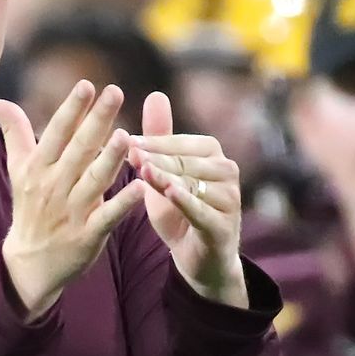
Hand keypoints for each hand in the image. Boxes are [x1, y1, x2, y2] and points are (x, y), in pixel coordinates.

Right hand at [0, 81, 148, 318]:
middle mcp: (54, 186)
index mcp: (39, 167)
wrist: (28, 264)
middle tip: (115, 92)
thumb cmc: (29, 208)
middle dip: (96, 121)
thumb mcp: (17, 169)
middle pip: (78, 150)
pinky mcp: (88, 235)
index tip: (87, 85)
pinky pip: (107, 217)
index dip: (72, 109)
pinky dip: (123, 204)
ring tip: (126, 135)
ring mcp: (72, 211)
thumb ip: (14, 132)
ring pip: (93, 181)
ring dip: (109, 159)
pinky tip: (141, 189)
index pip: (57, 132)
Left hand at [127, 92, 249, 308]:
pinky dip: (186, 201)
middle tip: (128, 152)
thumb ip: (160, 137)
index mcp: (213, 154)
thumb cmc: (180, 212)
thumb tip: (155, 94)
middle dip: (157, 157)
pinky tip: (168, 191)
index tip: (124, 139)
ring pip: (193, 183)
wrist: (199, 261)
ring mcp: (230, 199)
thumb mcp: (164, 173)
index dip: (153, 141)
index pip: (180, 142)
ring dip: (167, 176)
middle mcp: (227, 172)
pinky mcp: (224, 226)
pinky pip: (202, 210)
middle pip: (186, 161)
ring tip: (142, 170)